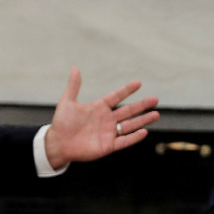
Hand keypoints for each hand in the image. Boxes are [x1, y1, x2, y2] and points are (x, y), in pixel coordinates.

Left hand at [43, 67, 159, 169]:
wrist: (58, 144)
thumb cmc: (62, 123)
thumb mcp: (67, 102)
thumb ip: (74, 86)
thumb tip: (75, 68)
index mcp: (99, 108)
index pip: (116, 97)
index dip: (127, 90)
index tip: (138, 83)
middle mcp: (106, 119)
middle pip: (128, 111)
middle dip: (142, 105)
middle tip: (155, 99)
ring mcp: (108, 133)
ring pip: (130, 125)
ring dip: (143, 120)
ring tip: (156, 114)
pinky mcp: (108, 146)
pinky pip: (124, 141)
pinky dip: (134, 137)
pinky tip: (144, 131)